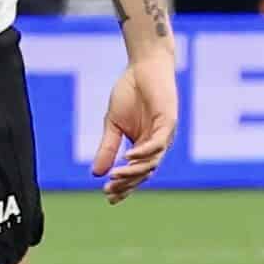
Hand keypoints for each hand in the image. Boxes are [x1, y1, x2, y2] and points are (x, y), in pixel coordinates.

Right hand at [92, 46, 176, 198]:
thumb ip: (107, 148)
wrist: (143, 67)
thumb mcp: (112, 124)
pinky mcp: (168, 121)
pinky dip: (143, 152)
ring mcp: (165, 134)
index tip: (108, 197)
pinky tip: (127, 158)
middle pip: (145, 172)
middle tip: (109, 190)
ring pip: (152, 161)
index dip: (124, 186)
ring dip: (133, 171)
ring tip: (114, 176)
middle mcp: (157, 144)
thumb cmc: (130, 93)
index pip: (136, 173)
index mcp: (144, 145)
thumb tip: (95, 174)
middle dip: (127, 184)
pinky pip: (158, 143)